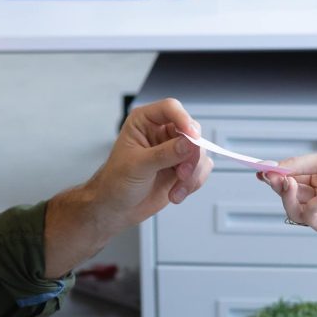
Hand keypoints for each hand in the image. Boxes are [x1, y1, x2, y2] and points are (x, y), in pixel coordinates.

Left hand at [43, 99, 211, 275]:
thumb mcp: (137, 166)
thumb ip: (164, 153)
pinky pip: (201, 168)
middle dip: (191, 155)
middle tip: (182, 172)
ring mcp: (174, 150)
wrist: (116, 208)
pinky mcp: (182, 167)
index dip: (184, 120)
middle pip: (191, 131)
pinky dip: (193, 183)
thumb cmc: (116, 182)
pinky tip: (176, 193)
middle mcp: (161, 132)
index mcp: (144, 122)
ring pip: (199, 152)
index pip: (170, 109)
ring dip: (192, 174)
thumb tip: (189, 143)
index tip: (192, 138)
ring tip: (176, 189)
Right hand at [260, 151, 316, 240]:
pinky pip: (310, 220)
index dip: (274, 177)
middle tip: (274, 179)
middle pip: (287, 196)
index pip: (289, 179)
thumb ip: (298, 165)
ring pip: (294, 210)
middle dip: (279, 187)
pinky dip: (313, 206)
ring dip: (290, 198)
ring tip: (292, 185)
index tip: (261, 172)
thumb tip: (273, 168)